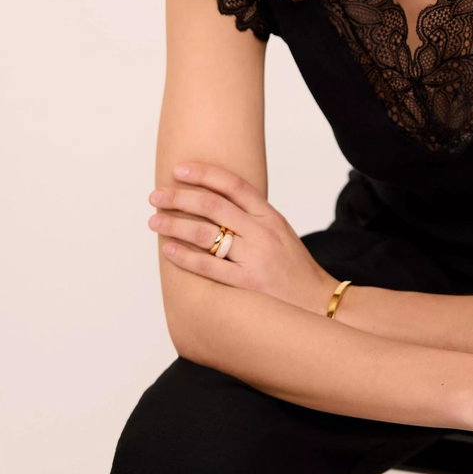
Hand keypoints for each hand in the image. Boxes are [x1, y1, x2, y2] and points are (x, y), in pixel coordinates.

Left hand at [147, 162, 338, 314]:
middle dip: (179, 197)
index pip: (233, 185)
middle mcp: (261, 232)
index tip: (178, 170)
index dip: (203, 174)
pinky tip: (168, 249)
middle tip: (155, 196)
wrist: (317, 303)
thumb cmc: (294, 268)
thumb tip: (215, 203)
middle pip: (212, 205)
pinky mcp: (246, 284)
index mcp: (270, 216)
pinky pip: (208, 266)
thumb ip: (252, 217)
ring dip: (175, 224)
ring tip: (154, 221)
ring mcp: (254, 257)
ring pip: (205, 233)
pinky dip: (184, 256)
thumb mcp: (279, 232)